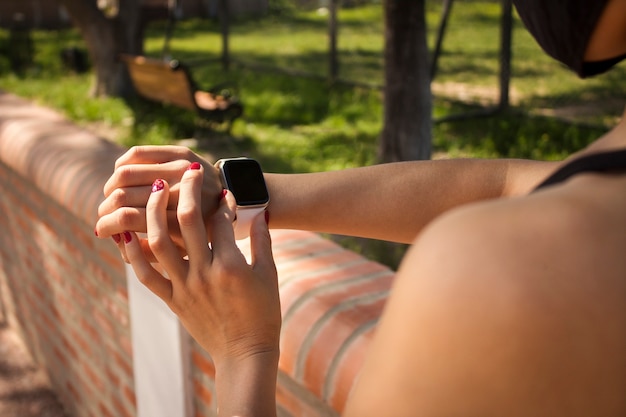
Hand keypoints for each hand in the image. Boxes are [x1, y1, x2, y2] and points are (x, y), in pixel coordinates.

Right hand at [95, 146, 222, 261]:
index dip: (107, 225)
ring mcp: (181, 170)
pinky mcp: (181, 153)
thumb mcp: (178, 251)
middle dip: (106, 207)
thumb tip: (117, 239)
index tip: (101, 231)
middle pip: (123, 195)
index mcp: (181, 224)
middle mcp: (181, 195)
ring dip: (110, 187)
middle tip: (104, 214)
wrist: (230, 199)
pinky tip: (123, 178)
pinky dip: (122, 166)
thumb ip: (147, 254)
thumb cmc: (199, 232)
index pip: (128, 218)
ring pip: (125, 173)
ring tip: (112, 197)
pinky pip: (136, 154)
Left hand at [122, 163, 280, 367]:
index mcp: (231, 265)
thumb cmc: (263, 313)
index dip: (223, 201)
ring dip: (154, 211)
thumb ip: (263, 241)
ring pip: (160, 241)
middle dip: (187, 190)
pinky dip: (133, 252)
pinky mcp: (173, 300)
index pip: (221, 220)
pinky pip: (146, 274)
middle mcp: (204, 273)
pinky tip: (125, 232)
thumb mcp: (269, 274)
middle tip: (189, 172)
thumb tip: (260, 212)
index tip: (225, 192)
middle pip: (187, 221)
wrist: (244, 353)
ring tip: (154, 189)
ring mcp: (184, 287)